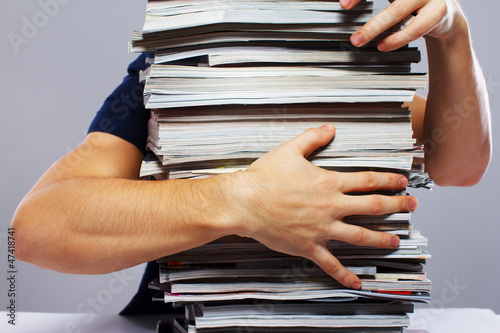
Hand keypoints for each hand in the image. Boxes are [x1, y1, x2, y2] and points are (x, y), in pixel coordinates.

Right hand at [228, 125, 417, 289]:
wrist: (244, 202)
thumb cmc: (264, 177)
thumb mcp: (290, 150)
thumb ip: (313, 138)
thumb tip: (330, 128)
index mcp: (328, 183)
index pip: (367, 181)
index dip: (388, 180)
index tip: (402, 182)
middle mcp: (331, 207)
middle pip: (373, 206)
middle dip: (397, 205)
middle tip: (412, 206)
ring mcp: (322, 229)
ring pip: (361, 236)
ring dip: (382, 238)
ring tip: (397, 240)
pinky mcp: (309, 246)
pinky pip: (331, 264)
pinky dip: (345, 275)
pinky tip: (357, 283)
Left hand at [341, 0, 466, 50]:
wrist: (446, 13)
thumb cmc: (412, 2)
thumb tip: (344, 5)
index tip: (343, 4)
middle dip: (366, 16)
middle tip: (349, 29)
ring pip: (398, 11)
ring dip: (375, 28)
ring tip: (361, 40)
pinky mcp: (439, 10)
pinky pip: (416, 27)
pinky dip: (397, 39)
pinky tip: (383, 45)